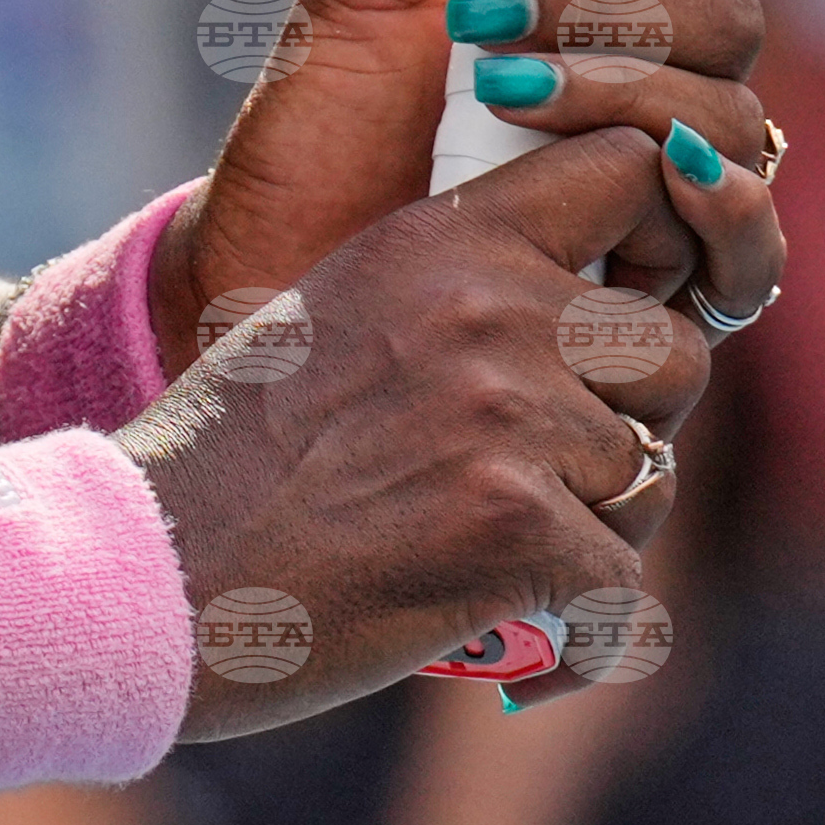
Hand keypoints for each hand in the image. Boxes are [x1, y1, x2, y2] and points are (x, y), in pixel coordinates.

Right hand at [128, 123, 747, 732]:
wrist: (148, 577)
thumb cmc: (236, 468)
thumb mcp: (341, 316)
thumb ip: (463, 294)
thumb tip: (603, 307)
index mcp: (442, 237)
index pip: (634, 168)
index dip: (663, 244)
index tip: (626, 315)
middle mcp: (486, 305)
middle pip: (675, 352)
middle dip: (634, 428)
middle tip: (547, 489)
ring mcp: (506, 412)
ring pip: (654, 476)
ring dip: (602, 537)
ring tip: (511, 571)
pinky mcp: (515, 526)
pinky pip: (627, 599)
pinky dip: (584, 644)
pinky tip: (519, 656)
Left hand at [165, 0, 786, 356]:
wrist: (270, 259)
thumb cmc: (322, 121)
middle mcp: (664, 90)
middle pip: (734, 19)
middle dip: (615, 5)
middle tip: (485, 23)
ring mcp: (667, 196)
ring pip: (737, 123)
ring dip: (624, 94)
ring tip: (497, 99)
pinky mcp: (655, 296)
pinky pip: (751, 260)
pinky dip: (726, 212)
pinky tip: (654, 181)